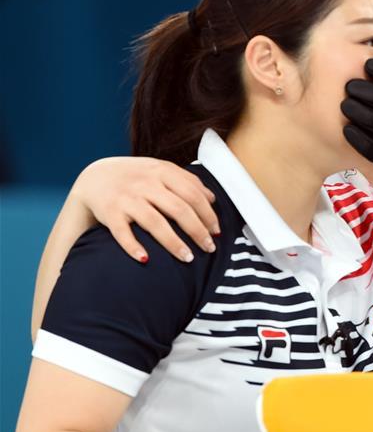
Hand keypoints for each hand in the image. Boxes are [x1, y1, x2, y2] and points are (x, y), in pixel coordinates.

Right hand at [71, 157, 219, 262]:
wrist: (95, 177)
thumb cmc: (137, 178)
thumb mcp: (161, 171)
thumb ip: (187, 181)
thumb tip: (212, 199)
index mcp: (162, 171)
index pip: (192, 194)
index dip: (208, 214)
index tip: (217, 232)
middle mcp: (145, 183)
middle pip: (178, 209)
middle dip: (197, 231)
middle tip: (209, 248)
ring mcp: (126, 197)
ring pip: (154, 222)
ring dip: (173, 243)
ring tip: (187, 259)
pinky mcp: (110, 212)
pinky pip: (122, 232)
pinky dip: (132, 246)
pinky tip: (145, 260)